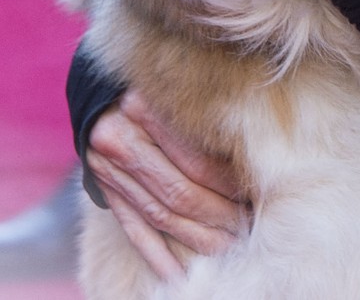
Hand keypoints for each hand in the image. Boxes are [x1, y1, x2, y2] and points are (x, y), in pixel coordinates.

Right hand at [84, 89, 248, 280]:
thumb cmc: (158, 85)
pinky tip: (176, 274)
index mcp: (142, 107)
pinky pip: (133, 228)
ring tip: (229, 247)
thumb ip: (205, 115)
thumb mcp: (178, 88)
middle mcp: (120, 140)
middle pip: (179, 192)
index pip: (196, 159)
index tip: (257, 193)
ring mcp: (108, 170)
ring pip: (160, 216)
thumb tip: (253, 153)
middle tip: (249, 225)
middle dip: (219, 215)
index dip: (230, 183)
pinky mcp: (103, 190)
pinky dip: (156, 254)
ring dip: (197, 237)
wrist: (102, 89)